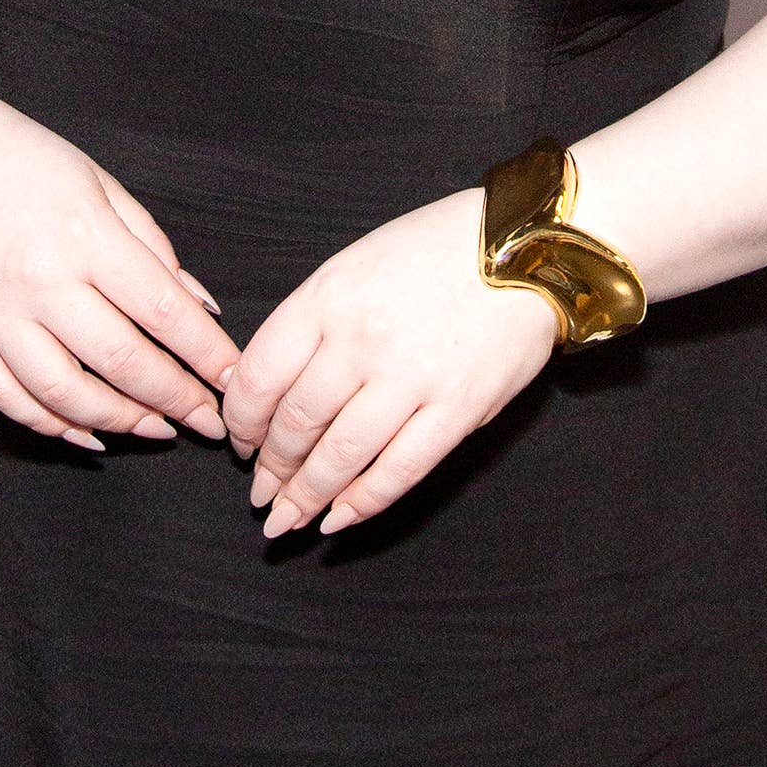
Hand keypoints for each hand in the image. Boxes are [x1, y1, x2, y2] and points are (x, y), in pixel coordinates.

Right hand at [0, 100, 240, 450]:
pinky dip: (51, 425)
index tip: (234, 381)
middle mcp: (39, 280)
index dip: (206, 355)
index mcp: (83, 234)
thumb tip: (199, 307)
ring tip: (157, 428)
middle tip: (210, 422)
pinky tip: (88, 432)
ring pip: (65, 394)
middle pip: (122, 362)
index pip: (162, 310)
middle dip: (176, 400)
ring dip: (121, 421)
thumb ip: (151, 245)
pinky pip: (8, 397)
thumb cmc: (19, 158)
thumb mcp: (99, 183)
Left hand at [219, 187, 559, 537]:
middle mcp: (362, 339)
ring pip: (340, 456)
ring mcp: (411, 378)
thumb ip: (312, 321)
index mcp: (329, 297)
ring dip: (306, 496)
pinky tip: (338, 519)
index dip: (242, 420)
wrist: (526, 247)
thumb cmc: (434, 251)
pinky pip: (398, 472)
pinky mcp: (456, 410)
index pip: (261, 375)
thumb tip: (267, 385)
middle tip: (261, 491)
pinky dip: (362, 503)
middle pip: (296, 423)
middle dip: (271, 468)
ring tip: (286, 518)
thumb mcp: (356, 265)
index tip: (240, 441)